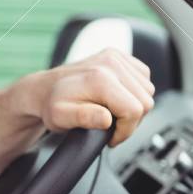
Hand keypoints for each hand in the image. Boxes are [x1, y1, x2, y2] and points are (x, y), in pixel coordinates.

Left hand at [14, 48, 155, 145]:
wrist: (45, 88)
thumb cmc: (52, 104)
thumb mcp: (61, 117)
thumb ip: (84, 118)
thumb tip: (106, 119)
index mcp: (100, 78)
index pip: (135, 110)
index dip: (126, 130)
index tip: (111, 137)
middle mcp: (110, 63)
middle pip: (145, 101)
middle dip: (131, 120)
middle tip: (110, 127)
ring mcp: (115, 56)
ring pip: (148, 90)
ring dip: (134, 106)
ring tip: (112, 113)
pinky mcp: (118, 56)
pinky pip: (143, 78)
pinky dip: (134, 91)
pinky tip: (116, 98)